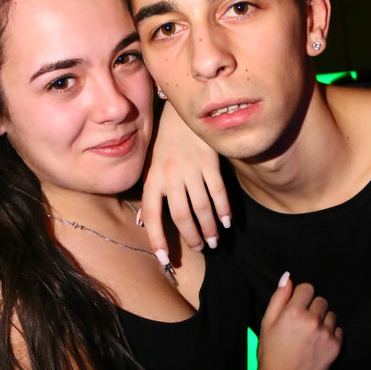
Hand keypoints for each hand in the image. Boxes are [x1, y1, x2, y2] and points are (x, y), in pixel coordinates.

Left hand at [141, 102, 230, 257]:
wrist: (183, 111)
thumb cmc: (166, 141)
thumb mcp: (151, 165)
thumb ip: (151, 192)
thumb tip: (143, 223)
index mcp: (152, 178)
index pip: (151, 215)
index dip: (157, 238)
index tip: (164, 259)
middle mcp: (170, 175)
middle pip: (181, 215)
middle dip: (191, 237)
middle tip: (199, 250)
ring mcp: (191, 168)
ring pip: (201, 207)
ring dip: (209, 228)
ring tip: (214, 242)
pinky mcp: (209, 161)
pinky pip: (218, 192)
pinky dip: (224, 210)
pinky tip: (227, 222)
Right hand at [257, 274, 342, 369]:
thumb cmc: (271, 352)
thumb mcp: (267, 323)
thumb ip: (278, 298)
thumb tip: (288, 277)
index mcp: (294, 313)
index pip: (307, 288)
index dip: (301, 297)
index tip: (297, 308)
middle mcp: (312, 321)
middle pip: (321, 301)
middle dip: (312, 308)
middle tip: (302, 324)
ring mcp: (326, 335)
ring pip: (331, 315)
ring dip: (323, 321)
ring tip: (310, 335)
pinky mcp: (335, 347)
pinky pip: (338, 330)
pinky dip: (330, 334)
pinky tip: (318, 343)